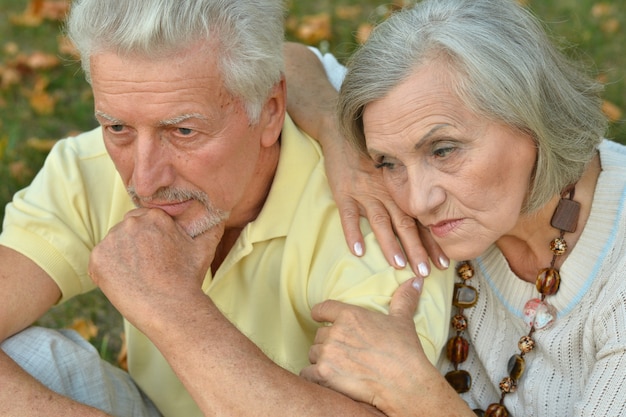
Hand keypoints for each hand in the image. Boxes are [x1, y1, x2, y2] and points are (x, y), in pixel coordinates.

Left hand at [88, 208, 223, 331]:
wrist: (171, 307)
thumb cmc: (188, 278)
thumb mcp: (204, 247)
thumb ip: (211, 225)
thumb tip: (220, 211)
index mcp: (154, 216)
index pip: (143, 220)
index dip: (148, 239)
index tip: (155, 255)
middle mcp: (131, 223)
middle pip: (126, 230)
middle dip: (133, 246)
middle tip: (147, 268)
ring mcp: (111, 240)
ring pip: (113, 246)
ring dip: (120, 258)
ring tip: (137, 277)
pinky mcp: (97, 259)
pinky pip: (99, 262)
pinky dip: (107, 272)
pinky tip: (125, 283)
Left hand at [300, 277, 431, 414]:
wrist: (405, 384)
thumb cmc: (404, 352)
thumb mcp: (403, 321)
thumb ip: (403, 299)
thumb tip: (415, 280)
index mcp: (350, 315)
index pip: (322, 309)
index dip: (319, 314)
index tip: (320, 318)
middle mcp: (335, 332)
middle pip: (319, 335)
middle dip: (328, 343)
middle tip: (343, 352)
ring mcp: (328, 354)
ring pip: (313, 354)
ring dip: (322, 360)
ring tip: (340, 367)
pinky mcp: (324, 375)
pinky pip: (307, 374)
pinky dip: (314, 377)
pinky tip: (327, 381)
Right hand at [323, 137, 447, 276]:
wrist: (343, 133)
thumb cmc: (370, 156)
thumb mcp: (393, 172)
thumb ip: (404, 195)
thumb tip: (426, 221)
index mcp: (400, 192)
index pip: (420, 221)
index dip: (432, 243)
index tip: (444, 264)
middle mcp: (386, 193)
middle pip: (405, 225)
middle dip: (416, 250)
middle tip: (426, 272)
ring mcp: (365, 193)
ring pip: (380, 222)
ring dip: (390, 244)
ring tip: (398, 265)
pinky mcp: (344, 192)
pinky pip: (348, 215)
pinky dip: (353, 233)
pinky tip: (358, 251)